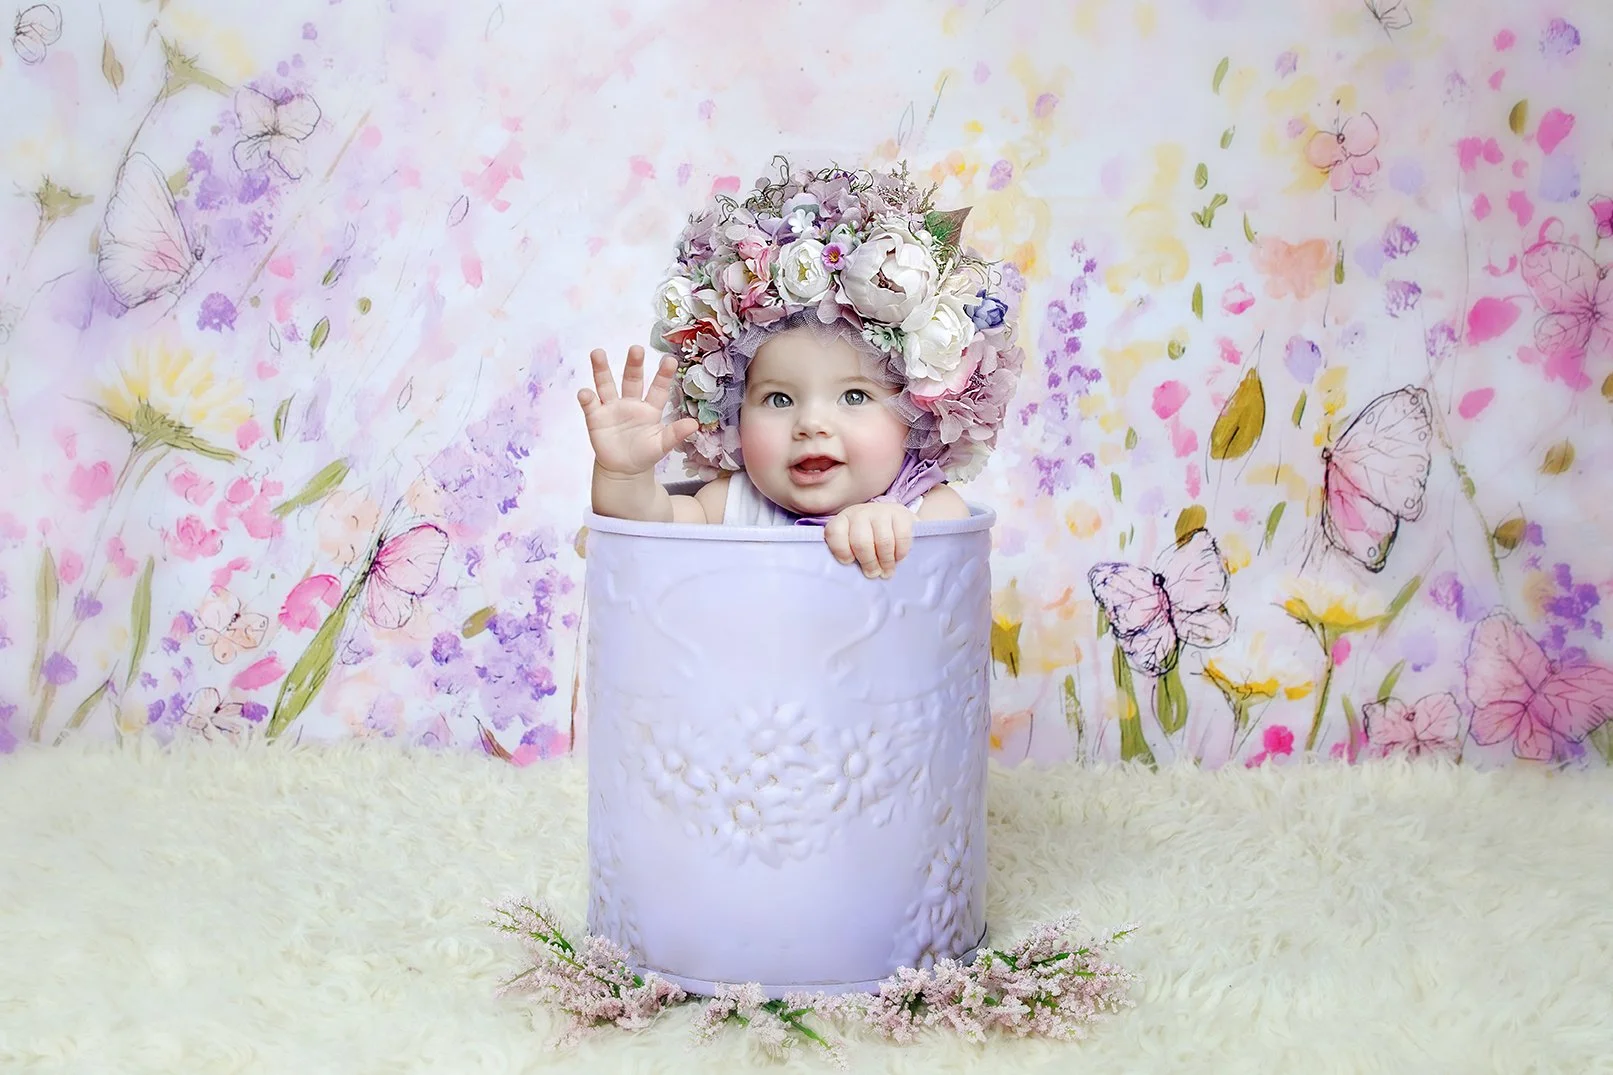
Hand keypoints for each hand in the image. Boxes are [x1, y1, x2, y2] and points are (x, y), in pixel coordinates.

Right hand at [577, 346, 699, 477]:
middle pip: (631, 379)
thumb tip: (694, 424)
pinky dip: (586, 398)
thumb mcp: (661, 445)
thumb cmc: (645, 453)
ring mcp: (612, 408)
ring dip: (601, 369)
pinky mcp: (596, 417)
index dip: (663, 375)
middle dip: (634, 364)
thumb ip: (675, 434)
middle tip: (636, 348)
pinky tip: (585, 393)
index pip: (658, 389)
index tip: (670, 360)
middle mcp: (631, 403)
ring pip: (606, 384)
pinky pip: (590, 405)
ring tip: (598, 353)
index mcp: (650, 408)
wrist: (623, 469)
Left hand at [824, 502, 913, 578]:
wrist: (890, 519)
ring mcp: (881, 511)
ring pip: (883, 542)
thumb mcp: (850, 543)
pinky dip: (900, 553)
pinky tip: (897, 558)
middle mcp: (860, 513)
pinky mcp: (901, 514)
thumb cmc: (867, 538)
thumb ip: (846, 554)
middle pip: (861, 542)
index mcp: (842, 520)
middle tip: (873, 574)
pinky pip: (901, 537)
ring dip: (886, 561)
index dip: (841, 552)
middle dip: (868, 563)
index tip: (849, 562)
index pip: (835, 534)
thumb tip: (848, 576)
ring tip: (886, 571)